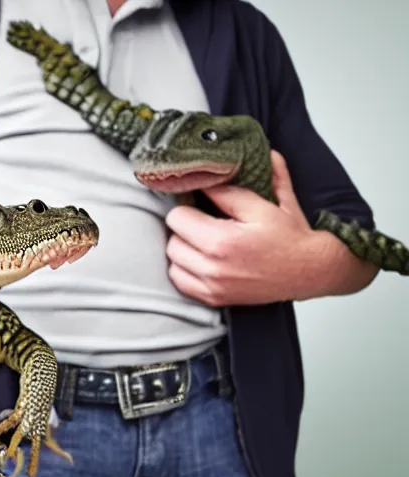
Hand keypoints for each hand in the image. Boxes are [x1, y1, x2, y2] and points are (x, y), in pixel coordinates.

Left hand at [165, 150, 323, 305]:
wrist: (309, 270)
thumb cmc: (289, 237)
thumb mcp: (263, 203)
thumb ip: (230, 188)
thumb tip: (205, 173)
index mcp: (222, 241)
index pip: (176, 218)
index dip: (186, 207)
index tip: (198, 205)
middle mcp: (213, 268)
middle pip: (171, 240)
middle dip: (184, 228)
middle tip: (201, 223)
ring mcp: (213, 287)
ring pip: (172, 262)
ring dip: (182, 250)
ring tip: (201, 241)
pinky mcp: (215, 299)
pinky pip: (180, 282)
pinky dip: (185, 270)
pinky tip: (201, 260)